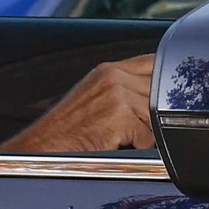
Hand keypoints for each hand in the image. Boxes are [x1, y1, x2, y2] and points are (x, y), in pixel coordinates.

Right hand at [0, 54, 154, 152]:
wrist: (45, 146)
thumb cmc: (68, 128)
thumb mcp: (95, 96)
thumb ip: (125, 86)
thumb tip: (159, 91)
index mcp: (108, 69)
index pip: (153, 62)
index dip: (164, 79)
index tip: (161, 94)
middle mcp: (113, 76)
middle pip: (162, 92)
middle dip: (153, 112)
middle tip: (126, 123)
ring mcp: (116, 94)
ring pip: (157, 115)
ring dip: (144, 130)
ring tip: (117, 133)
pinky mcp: (119, 116)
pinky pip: (148, 136)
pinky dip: (136, 146)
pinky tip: (114, 142)